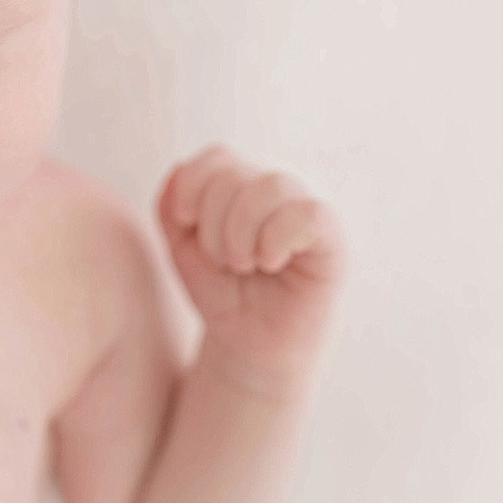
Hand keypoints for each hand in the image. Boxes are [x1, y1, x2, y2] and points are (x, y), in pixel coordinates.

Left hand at [157, 144, 346, 395]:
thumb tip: (179, 168)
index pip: (219, 157)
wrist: (249, 345)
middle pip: (236, 174)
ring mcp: (305, 212)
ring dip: (241, 234)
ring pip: (271, 187)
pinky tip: (270, 263)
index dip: (193, 186)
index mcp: (243, 185)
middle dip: (213, 225)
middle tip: (224, 261)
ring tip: (244, 265)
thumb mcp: (182, 248)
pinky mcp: (331, 241)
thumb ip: (171, 207)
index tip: (186, 224)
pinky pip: (307, 214)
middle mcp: (277, 191)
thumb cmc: (222, 292)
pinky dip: (275, 239)